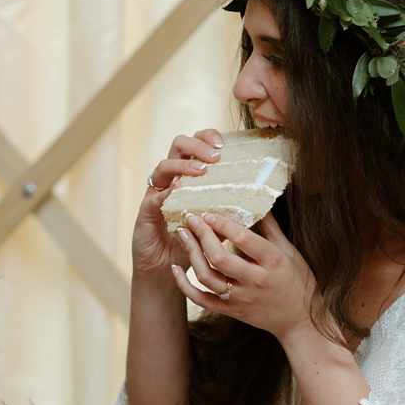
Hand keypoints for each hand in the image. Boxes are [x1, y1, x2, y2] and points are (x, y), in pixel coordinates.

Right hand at [132, 129, 223, 274]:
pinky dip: (167, 192)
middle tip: (214, 156)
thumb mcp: (216, 220)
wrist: (166, 267)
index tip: (223, 143)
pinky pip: (155, 195)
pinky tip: (179, 192)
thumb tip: (257, 196)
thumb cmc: (193, 242)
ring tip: (200, 171)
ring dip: (183, 166)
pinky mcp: (147, 210)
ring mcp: (157, 192)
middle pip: (178, 145)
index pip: (196, 144)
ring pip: (164, 166)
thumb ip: (228, 206)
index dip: (207, 137)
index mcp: (188, 175)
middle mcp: (171, 178)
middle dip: (197, 146)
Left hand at [170, 210, 320, 342]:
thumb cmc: (298, 281)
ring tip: (183, 235)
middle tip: (190, 218)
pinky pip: (201, 300)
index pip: (243, 239)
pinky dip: (185, 286)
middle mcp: (256, 281)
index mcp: (273, 261)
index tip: (208, 212)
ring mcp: (242, 299)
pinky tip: (175, 269)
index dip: (222, 223)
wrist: (301, 321)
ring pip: (207, 277)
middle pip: (219, 257)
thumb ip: (270, 227)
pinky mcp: (232, 311)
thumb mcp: (290, 251)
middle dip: (201, 235)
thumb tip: (256, 201)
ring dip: (190, 254)